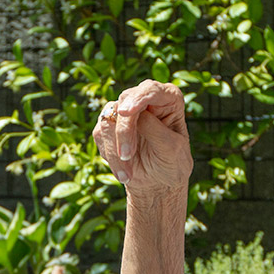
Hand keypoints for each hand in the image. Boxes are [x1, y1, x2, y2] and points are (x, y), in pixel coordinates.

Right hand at [93, 80, 192, 195]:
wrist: (158, 183)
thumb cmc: (172, 163)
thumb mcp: (172, 149)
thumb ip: (154, 129)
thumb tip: (130, 115)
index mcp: (169, 99)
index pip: (151, 89)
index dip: (138, 98)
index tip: (126, 112)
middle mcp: (146, 99)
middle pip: (126, 100)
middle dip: (124, 130)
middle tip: (127, 155)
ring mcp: (125, 111)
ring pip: (109, 118)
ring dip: (115, 149)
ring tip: (128, 174)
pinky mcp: (109, 124)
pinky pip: (100, 133)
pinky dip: (110, 156)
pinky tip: (124, 171)